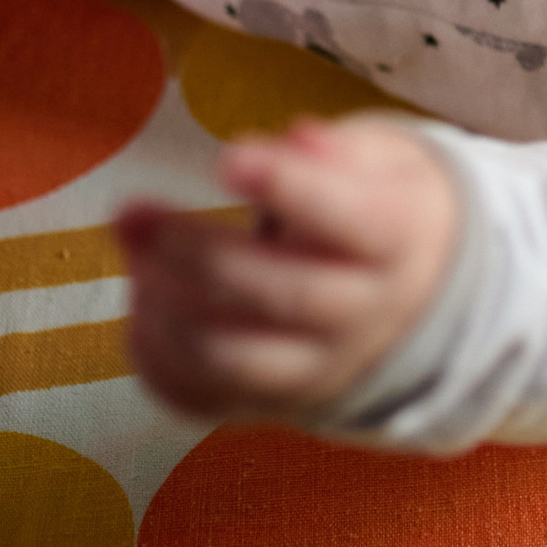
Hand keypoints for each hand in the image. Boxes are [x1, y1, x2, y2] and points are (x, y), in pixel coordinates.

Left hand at [116, 117, 458, 421]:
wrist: (416, 302)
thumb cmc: (380, 209)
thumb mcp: (386, 162)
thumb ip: (342, 149)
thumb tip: (299, 140)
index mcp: (398, 243)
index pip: (349, 220)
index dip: (289, 190)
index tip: (231, 156)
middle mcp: (363, 318)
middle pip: (280, 294)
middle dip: (193, 251)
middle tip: (130, 211)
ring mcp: (315, 373)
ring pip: (231, 359)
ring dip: (163, 306)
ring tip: (132, 254)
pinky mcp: (267, 406)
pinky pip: (198, 401)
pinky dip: (154, 358)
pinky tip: (141, 302)